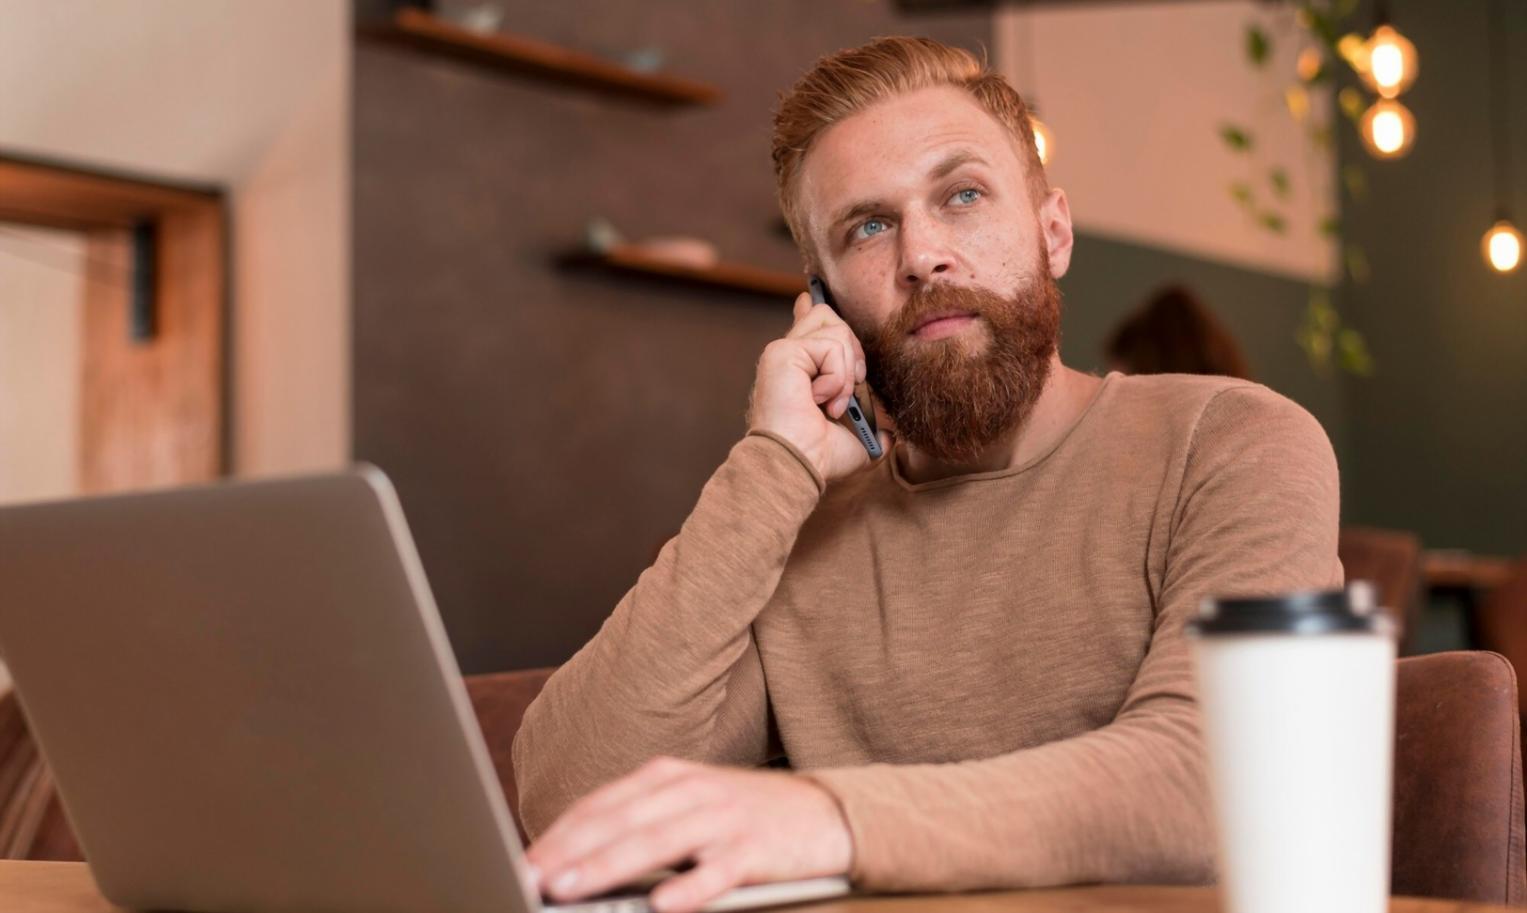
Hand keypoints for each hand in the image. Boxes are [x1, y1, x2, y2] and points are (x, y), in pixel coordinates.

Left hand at [524, 756, 853, 912]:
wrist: (826, 812)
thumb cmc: (744, 816)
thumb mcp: (688, 807)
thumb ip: (638, 825)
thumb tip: (575, 861)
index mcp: (667, 777)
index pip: (601, 805)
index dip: (559, 835)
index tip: (524, 863)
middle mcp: (690, 791)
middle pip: (619, 821)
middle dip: (570, 852)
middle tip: (532, 879)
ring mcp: (723, 818)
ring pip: (657, 842)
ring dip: (609, 866)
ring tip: (571, 889)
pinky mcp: (755, 848)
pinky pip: (717, 871)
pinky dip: (689, 889)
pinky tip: (662, 905)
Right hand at [746, 292, 892, 482]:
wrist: (797, 464)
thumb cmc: (818, 457)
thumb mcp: (856, 438)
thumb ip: (872, 428)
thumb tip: (890, 435)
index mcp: (798, 370)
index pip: (805, 326)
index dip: (810, 309)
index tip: (807, 297)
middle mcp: (787, 356)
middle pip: (830, 318)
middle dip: (852, 351)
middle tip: (847, 391)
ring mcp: (783, 351)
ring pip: (836, 330)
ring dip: (845, 371)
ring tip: (831, 403)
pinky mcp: (783, 352)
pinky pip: (830, 346)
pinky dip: (836, 376)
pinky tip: (820, 399)